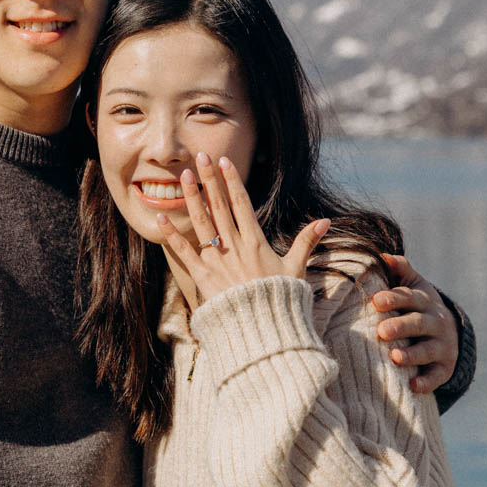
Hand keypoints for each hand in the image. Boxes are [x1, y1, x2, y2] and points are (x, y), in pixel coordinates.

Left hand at [156, 152, 329, 305]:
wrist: (263, 329)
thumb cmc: (279, 301)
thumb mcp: (295, 269)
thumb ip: (306, 242)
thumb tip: (326, 222)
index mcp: (255, 242)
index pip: (242, 204)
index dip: (232, 182)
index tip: (224, 162)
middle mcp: (235, 247)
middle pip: (219, 207)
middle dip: (209, 180)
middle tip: (200, 157)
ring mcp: (217, 261)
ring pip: (201, 223)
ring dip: (191, 198)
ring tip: (182, 176)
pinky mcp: (203, 277)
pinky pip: (184, 253)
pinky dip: (172, 236)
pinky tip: (160, 218)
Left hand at [372, 253, 457, 393]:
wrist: (447, 332)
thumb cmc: (416, 306)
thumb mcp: (412, 285)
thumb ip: (399, 270)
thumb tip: (382, 256)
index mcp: (423, 301)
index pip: (409, 298)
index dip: (394, 299)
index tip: (376, 301)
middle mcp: (436, 322)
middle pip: (419, 323)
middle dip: (401, 327)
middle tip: (382, 331)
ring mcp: (442, 346)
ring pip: (428, 350)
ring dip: (413, 354)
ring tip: (395, 357)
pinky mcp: (444, 368)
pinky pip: (437, 376)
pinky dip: (426, 382)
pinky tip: (412, 386)